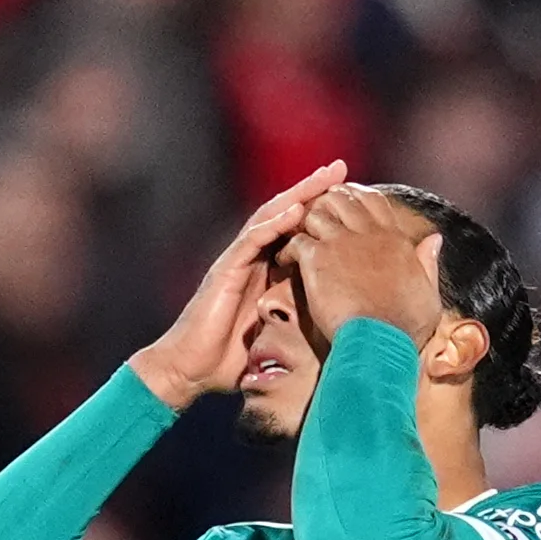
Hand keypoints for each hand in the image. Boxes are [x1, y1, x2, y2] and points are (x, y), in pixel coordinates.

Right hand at [128, 160, 347, 409]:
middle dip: (312, 190)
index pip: (294, 231)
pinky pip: (252, 240)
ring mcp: (236, 262)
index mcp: (265, 271)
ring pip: (269, 218)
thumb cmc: (229, 359)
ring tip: (323, 178)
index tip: (349, 197)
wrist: (191, 370)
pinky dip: (274, 223)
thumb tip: (332, 325)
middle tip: (340, 168)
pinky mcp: (225, 271)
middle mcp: (250, 260)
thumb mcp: (275, 334)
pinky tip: (296, 210)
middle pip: (284, 214)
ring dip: (297, 195)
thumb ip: (294, 319)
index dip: (319, 212)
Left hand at [278, 185, 445, 347]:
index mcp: (395, 239)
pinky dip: (288, 249)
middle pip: (342, 199)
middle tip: (313, 220)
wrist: (380, 343)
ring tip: (297, 239)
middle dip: (326, 204)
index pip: (374, 201)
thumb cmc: (406, 328)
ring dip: (305, 224)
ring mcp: (342, 242)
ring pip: (317, 213)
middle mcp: (368, 233)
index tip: (346, 207)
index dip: (357, 198)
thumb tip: (434, 239)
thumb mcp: (428, 293)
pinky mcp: (319, 258)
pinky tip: (285, 262)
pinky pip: (297, 239)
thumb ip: (428, 263)